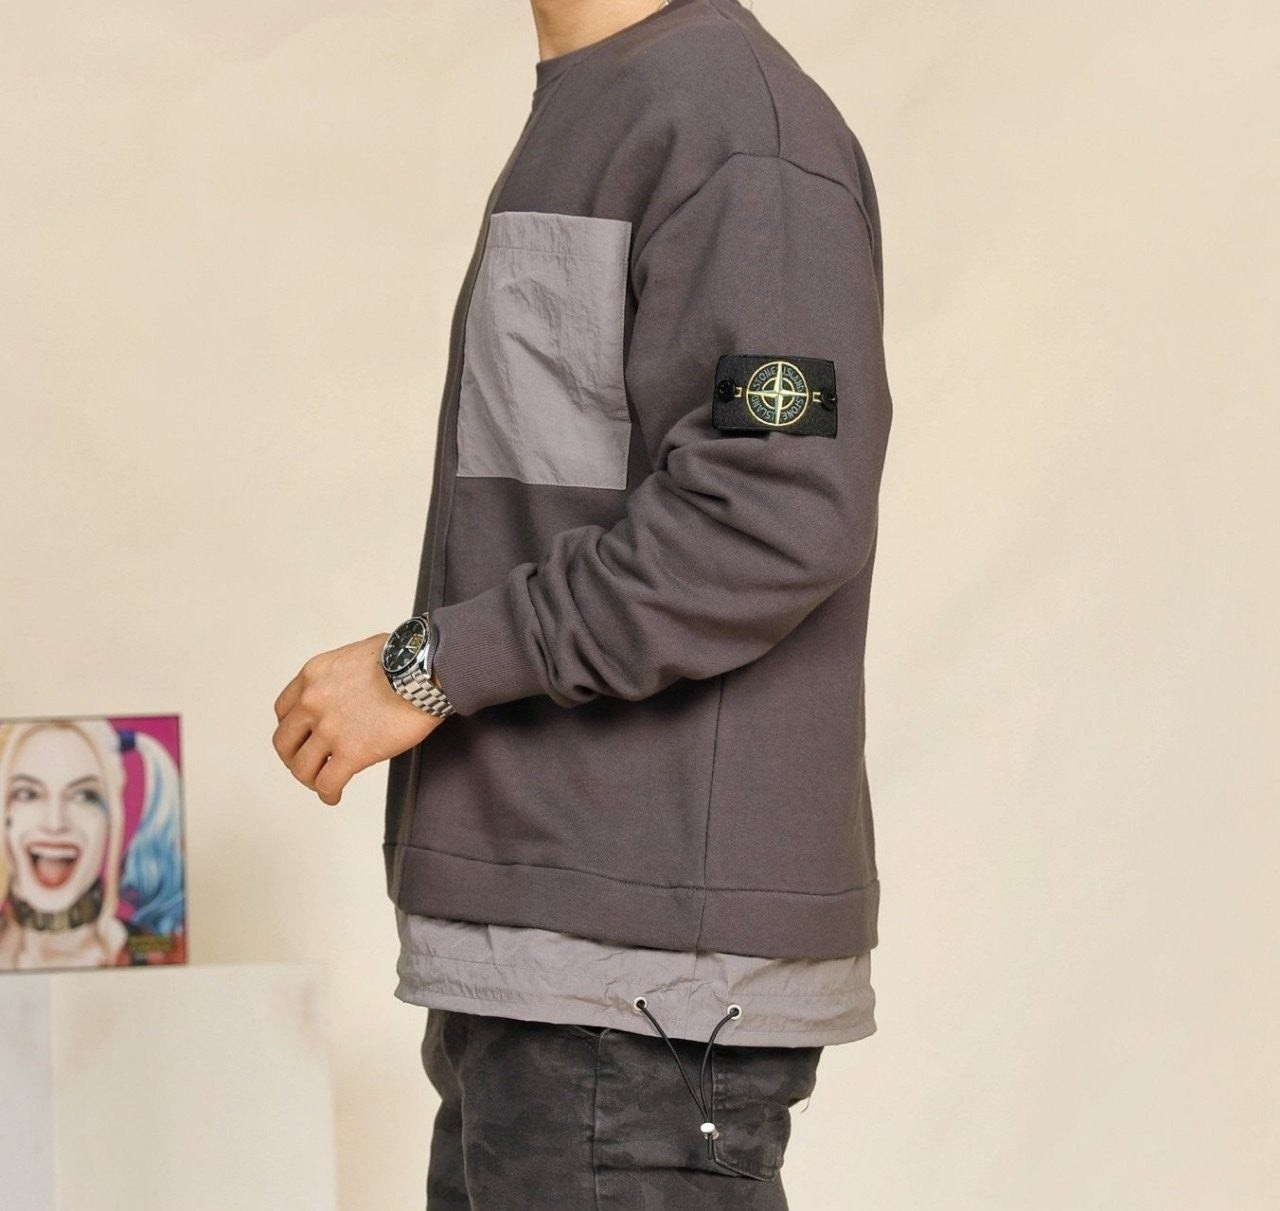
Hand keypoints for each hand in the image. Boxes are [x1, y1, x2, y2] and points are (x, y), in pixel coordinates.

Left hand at [272, 633, 445, 805]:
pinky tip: (334, 795)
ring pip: (301, 767)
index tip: (302, 737)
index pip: (284, 710)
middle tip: (307, 764)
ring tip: (322, 783)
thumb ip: (346, 672)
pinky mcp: (352, 753)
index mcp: (313, 676)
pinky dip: (328, 793)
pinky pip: (327, 783)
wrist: (424, 670)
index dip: (292, 729)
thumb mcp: (360, 652)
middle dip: (293, 756)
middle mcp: (313, 702)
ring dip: (309, 778)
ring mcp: (330, 730)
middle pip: (285, 741)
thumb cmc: (404, 657)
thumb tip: (356, 683)